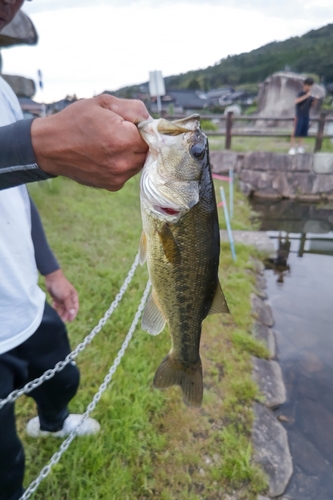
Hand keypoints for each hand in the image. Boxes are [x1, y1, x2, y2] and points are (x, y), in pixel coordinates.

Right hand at [31, 95, 149, 190]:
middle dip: (138, 141)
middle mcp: (124, 162)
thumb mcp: (104, 103)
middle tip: (119, 133)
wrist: (50, 147)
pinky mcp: (113, 185)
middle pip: (148, 151)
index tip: (130, 125)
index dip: (143, 128)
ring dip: (131, 154)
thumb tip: (152, 120)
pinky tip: (106, 156)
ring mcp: (119, 177)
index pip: (152, 135)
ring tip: (110, 144)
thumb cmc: (76, 121)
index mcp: (124, 139)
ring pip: (139, 163)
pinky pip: (127, 173)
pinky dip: (122, 164)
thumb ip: (134, 109)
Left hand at [45, 269, 78, 321]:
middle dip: (66, 315)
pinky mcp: (56, 298)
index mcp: (74, 297)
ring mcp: (62, 298)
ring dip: (60, 313)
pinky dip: (55, 309)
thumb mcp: (65, 295)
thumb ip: (69, 304)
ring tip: (57, 318)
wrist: (52, 278)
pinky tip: (53, 312)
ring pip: (62, 308)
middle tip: (62, 321)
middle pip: (68, 309)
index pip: (75, 308)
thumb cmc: (61, 286)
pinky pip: (57, 306)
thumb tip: (73, 313)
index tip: (70, 321)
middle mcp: (69, 298)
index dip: (73, 314)